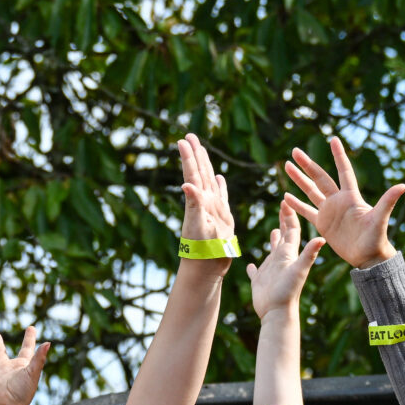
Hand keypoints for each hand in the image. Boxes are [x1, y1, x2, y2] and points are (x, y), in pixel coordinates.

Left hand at [178, 132, 233, 251]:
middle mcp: (205, 202)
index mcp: (200, 201)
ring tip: (201, 150)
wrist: (207, 269)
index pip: (193, 174)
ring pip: (209, 181)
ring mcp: (213, 209)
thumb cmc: (202, 251)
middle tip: (189, 136)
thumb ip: (194, 204)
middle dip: (195, 154)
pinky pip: (221, 197)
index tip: (182, 140)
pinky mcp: (221, 218)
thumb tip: (187, 184)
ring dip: (205, 166)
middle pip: (200, 173)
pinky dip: (220, 186)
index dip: (188, 157)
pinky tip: (219, 178)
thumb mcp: (198, 226)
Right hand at [247, 197, 323, 319]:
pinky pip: (255, 271)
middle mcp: (281, 260)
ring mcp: (270, 270)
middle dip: (283, 221)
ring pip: (272, 251)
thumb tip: (322, 239)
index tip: (285, 200)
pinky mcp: (260, 281)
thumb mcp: (299, 270)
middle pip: (283, 236)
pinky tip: (250, 264)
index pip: (291, 230)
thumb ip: (309, 254)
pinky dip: (252, 267)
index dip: (289, 215)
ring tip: (273, 230)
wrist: (278, 312)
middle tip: (282, 206)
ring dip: (273, 240)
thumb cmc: (288, 291)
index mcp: (289, 254)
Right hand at [283, 135, 404, 269]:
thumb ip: (388, 201)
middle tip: (295, 151)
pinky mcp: (323, 225)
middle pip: (320, 178)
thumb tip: (404, 185)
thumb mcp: (381, 218)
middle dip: (307, 165)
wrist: (368, 257)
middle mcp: (338, 201)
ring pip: (311, 191)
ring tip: (286, 166)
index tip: (333, 139)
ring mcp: (329, 212)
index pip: (343, 171)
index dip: (339, 155)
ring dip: (299, 180)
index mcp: (351, 197)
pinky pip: (307, 212)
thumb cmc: (376, 238)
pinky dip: (297, 205)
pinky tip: (286, 197)